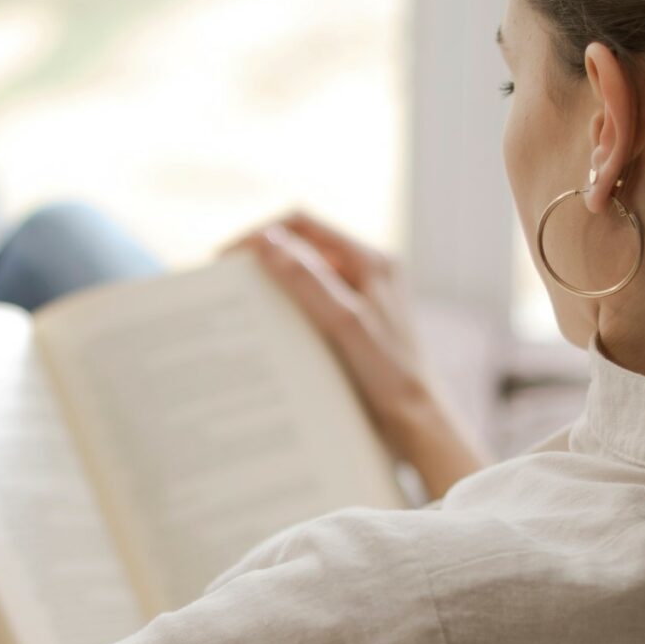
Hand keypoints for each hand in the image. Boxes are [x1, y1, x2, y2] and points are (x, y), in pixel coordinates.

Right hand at [232, 212, 486, 497]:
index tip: (227, 256)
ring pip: (305, 274)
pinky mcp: (354, 320)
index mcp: (372, 259)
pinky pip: (312, 301)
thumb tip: (267, 241)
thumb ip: (308, 280)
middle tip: (226, 280)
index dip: (262, 232)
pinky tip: (265, 326)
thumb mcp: (345, 323)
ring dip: (273, 283)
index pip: (304, 224)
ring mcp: (361, 294)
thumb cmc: (391, 374)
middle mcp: (368, 270)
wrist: (418, 420)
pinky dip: (286, 307)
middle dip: (263, 257)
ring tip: (240, 302)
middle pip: (302, 245)